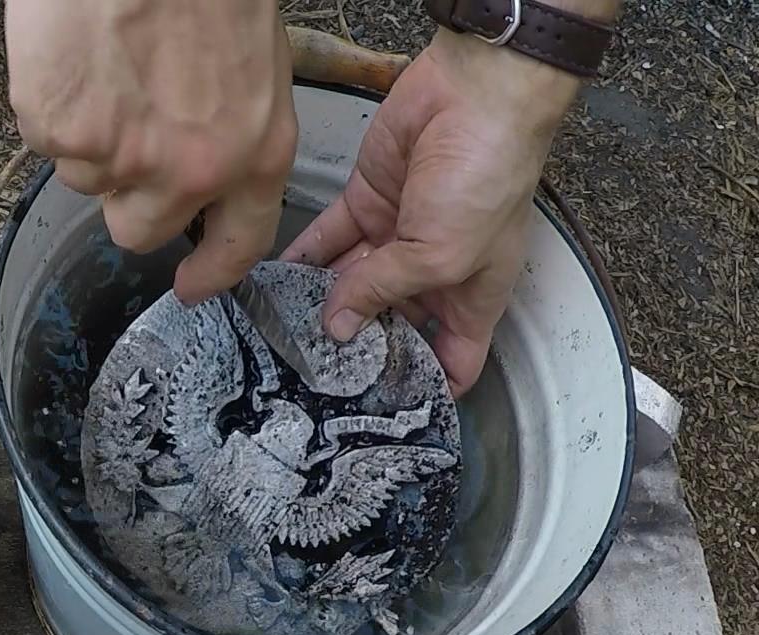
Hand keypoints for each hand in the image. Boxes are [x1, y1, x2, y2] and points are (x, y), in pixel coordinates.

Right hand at [5, 0, 296, 302]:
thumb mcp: (251, 63)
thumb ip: (229, 130)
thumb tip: (202, 171)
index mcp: (252, 150)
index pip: (239, 242)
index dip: (212, 272)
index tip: (193, 286)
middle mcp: (188, 170)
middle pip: (139, 230)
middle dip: (127, 193)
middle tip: (125, 131)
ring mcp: (119, 157)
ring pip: (85, 178)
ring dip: (87, 136)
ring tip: (104, 67)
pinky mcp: (60, 131)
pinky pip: (44, 139)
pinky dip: (51, 104)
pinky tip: (73, 59)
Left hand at [280, 30, 584, 393]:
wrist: (474, 95)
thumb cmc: (488, 175)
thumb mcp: (441, 254)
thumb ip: (383, 292)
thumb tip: (336, 326)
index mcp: (472, 296)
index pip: (453, 361)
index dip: (424, 389)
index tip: (382, 415)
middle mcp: (434, 272)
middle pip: (389, 326)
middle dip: (354, 348)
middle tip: (307, 377)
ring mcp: (397, 237)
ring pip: (350, 284)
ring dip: (318, 305)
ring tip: (278, 335)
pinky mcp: (366, 203)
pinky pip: (327, 241)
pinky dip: (301, 260)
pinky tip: (271, 285)